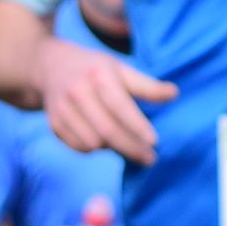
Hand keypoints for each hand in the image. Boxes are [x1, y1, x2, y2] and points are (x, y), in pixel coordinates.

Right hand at [36, 36, 175, 163]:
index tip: (155, 141)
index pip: (120, 105)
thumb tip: (174, 94)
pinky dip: (95, 150)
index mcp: (98, 74)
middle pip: (106, 129)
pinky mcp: (53, 124)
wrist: (52, 67)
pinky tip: (106, 142)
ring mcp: (62, 108)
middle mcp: (77, 91)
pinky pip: (78, 147)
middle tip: (150, 159)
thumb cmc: (96, 69)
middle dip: (131, 147)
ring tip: (128, 144)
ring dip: (113, 149)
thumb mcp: (122, 69)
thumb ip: (147, 85)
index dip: (137, 125)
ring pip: (92, 142)